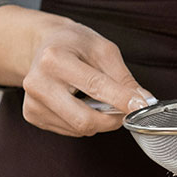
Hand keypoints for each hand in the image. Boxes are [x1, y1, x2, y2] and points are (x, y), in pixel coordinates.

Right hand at [0, 5, 152, 136]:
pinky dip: (83, 122)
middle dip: (112, 120)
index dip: (122, 100)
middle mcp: (38, 82)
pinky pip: (70, 131)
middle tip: (124, 110)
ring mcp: (32, 102)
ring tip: (95, 98)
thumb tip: (144, 102)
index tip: (142, 107)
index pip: (95, 86)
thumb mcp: (103, 50)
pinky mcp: (32, 115)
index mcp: (54, 59)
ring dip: (98, 120)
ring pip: (80, 129)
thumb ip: (124, 78)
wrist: (42, 45)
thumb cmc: (73, 45)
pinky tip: (78, 103)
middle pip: (85, 120)